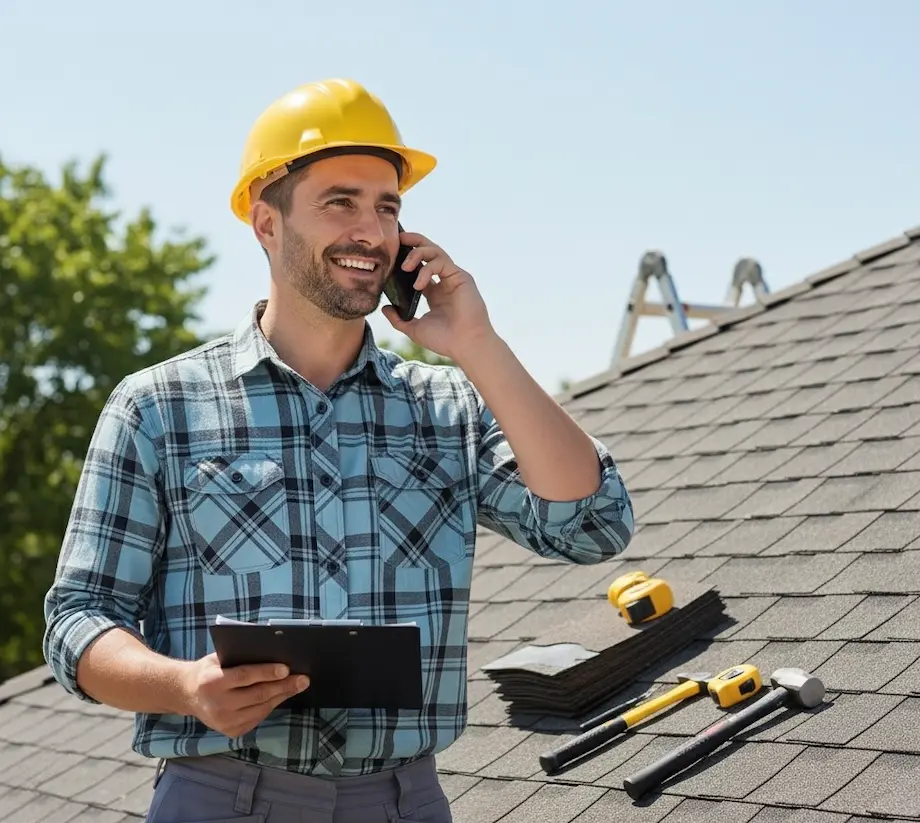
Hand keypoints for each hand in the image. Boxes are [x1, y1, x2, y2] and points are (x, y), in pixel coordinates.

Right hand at [179, 654, 308, 737]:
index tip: (287, 668)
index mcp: (212, 682)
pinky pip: (258, 718)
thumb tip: (273, 652)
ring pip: (261, 708)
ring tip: (297, 686)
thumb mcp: (218, 658)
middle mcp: (218, 704)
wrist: (187, 694)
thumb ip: (240, 657)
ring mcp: (224, 722)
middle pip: (258, 694)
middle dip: (284, 686)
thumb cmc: (208, 670)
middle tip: (303, 679)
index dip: (267, 672)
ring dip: (281, 696)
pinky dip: (271, 706)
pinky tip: (280, 696)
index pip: (245, 676)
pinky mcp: (230, 732)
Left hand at [381, 231, 495, 363]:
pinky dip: (428, 270)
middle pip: (429, 252)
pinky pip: (442, 263)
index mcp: (435, 292)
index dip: (406, 258)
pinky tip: (419, 284)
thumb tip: (385, 308)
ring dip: (418, 253)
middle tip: (398, 238)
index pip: (420, 267)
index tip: (391, 253)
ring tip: (405, 266)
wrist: (465, 346)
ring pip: (435, 252)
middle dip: (413, 242)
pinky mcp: (461, 277)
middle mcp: (444, 281)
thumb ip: (398, 319)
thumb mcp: (414, 329)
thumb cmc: (444, 340)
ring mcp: (453, 277)